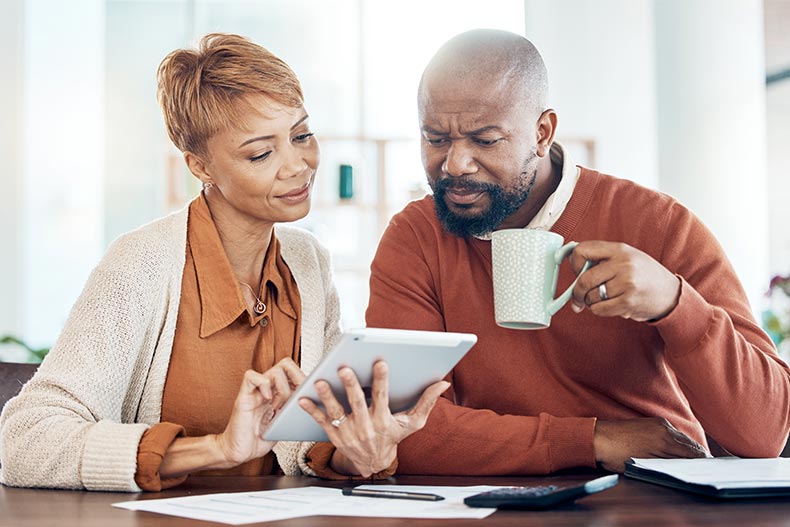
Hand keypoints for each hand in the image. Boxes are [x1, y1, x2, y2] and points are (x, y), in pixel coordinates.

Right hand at [215, 359, 305, 466]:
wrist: (239, 453)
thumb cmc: (259, 440)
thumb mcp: (285, 424)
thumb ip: (295, 412)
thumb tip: (317, 407)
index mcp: (278, 392)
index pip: (295, 372)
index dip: (305, 379)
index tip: (309, 395)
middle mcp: (268, 388)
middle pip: (286, 364)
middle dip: (297, 378)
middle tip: (297, 396)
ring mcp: (255, 391)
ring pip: (274, 370)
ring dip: (282, 388)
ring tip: (278, 406)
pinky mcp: (243, 396)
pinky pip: (251, 377)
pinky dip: (262, 384)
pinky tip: (267, 399)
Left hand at [298, 361, 450, 476]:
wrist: (373, 463)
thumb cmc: (393, 437)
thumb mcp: (412, 423)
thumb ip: (427, 402)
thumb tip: (442, 383)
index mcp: (383, 420)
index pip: (382, 397)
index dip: (382, 380)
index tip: (380, 363)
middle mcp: (365, 427)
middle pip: (357, 403)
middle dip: (350, 386)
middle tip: (344, 369)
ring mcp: (348, 432)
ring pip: (336, 411)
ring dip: (327, 396)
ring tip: (320, 381)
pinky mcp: (335, 435)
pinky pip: (321, 421)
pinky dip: (311, 410)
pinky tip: (301, 398)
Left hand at [568, 241, 680, 320]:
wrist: (671, 293)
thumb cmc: (643, 275)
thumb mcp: (626, 257)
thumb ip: (602, 258)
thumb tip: (570, 261)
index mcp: (619, 249)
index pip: (582, 250)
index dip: (574, 263)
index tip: (577, 271)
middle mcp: (623, 264)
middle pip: (584, 279)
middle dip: (576, 292)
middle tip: (577, 298)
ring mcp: (626, 283)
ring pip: (591, 296)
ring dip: (591, 302)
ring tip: (605, 299)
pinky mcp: (628, 302)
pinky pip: (599, 309)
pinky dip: (599, 310)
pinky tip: (611, 306)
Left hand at [593, 418, 708, 471]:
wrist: (596, 437)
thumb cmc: (616, 455)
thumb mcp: (644, 466)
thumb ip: (667, 465)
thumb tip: (684, 468)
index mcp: (666, 440)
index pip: (694, 453)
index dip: (704, 464)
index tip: (711, 472)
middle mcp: (665, 428)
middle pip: (691, 445)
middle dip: (700, 457)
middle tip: (708, 469)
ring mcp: (659, 423)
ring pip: (682, 438)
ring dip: (690, 449)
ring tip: (696, 462)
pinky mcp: (653, 422)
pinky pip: (673, 433)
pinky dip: (679, 442)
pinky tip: (678, 451)